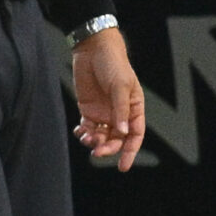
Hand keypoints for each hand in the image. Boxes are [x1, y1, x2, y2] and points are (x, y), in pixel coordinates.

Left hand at [72, 28, 145, 170]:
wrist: (93, 49)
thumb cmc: (113, 64)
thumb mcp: (120, 85)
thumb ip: (121, 109)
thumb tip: (122, 132)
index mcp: (134, 108)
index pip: (135, 135)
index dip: (130, 152)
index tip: (123, 166)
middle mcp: (120, 114)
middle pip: (116, 139)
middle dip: (108, 148)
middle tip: (97, 151)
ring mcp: (104, 113)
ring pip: (101, 137)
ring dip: (94, 142)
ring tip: (87, 137)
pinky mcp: (89, 110)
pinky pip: (88, 129)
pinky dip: (83, 134)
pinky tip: (79, 131)